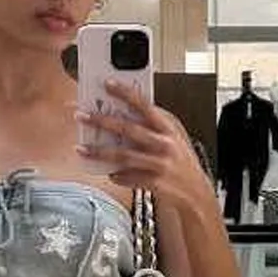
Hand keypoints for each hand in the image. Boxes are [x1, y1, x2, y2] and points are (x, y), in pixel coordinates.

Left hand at [76, 91, 213, 217]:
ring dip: (99, 152)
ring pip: (122, 155)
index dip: (125, 93)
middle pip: (128, 129)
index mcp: (168, 128)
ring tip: (81, 148)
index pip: (145, 105)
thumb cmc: (181, 161)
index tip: (107, 84)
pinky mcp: (154, 182)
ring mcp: (159, 164)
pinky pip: (127, 177)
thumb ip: (153, 125)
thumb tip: (122, 113)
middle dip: (102, 121)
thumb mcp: (174, 137)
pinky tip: (108, 172)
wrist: (196, 192)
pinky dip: (115, 175)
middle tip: (82, 115)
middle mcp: (164, 144)